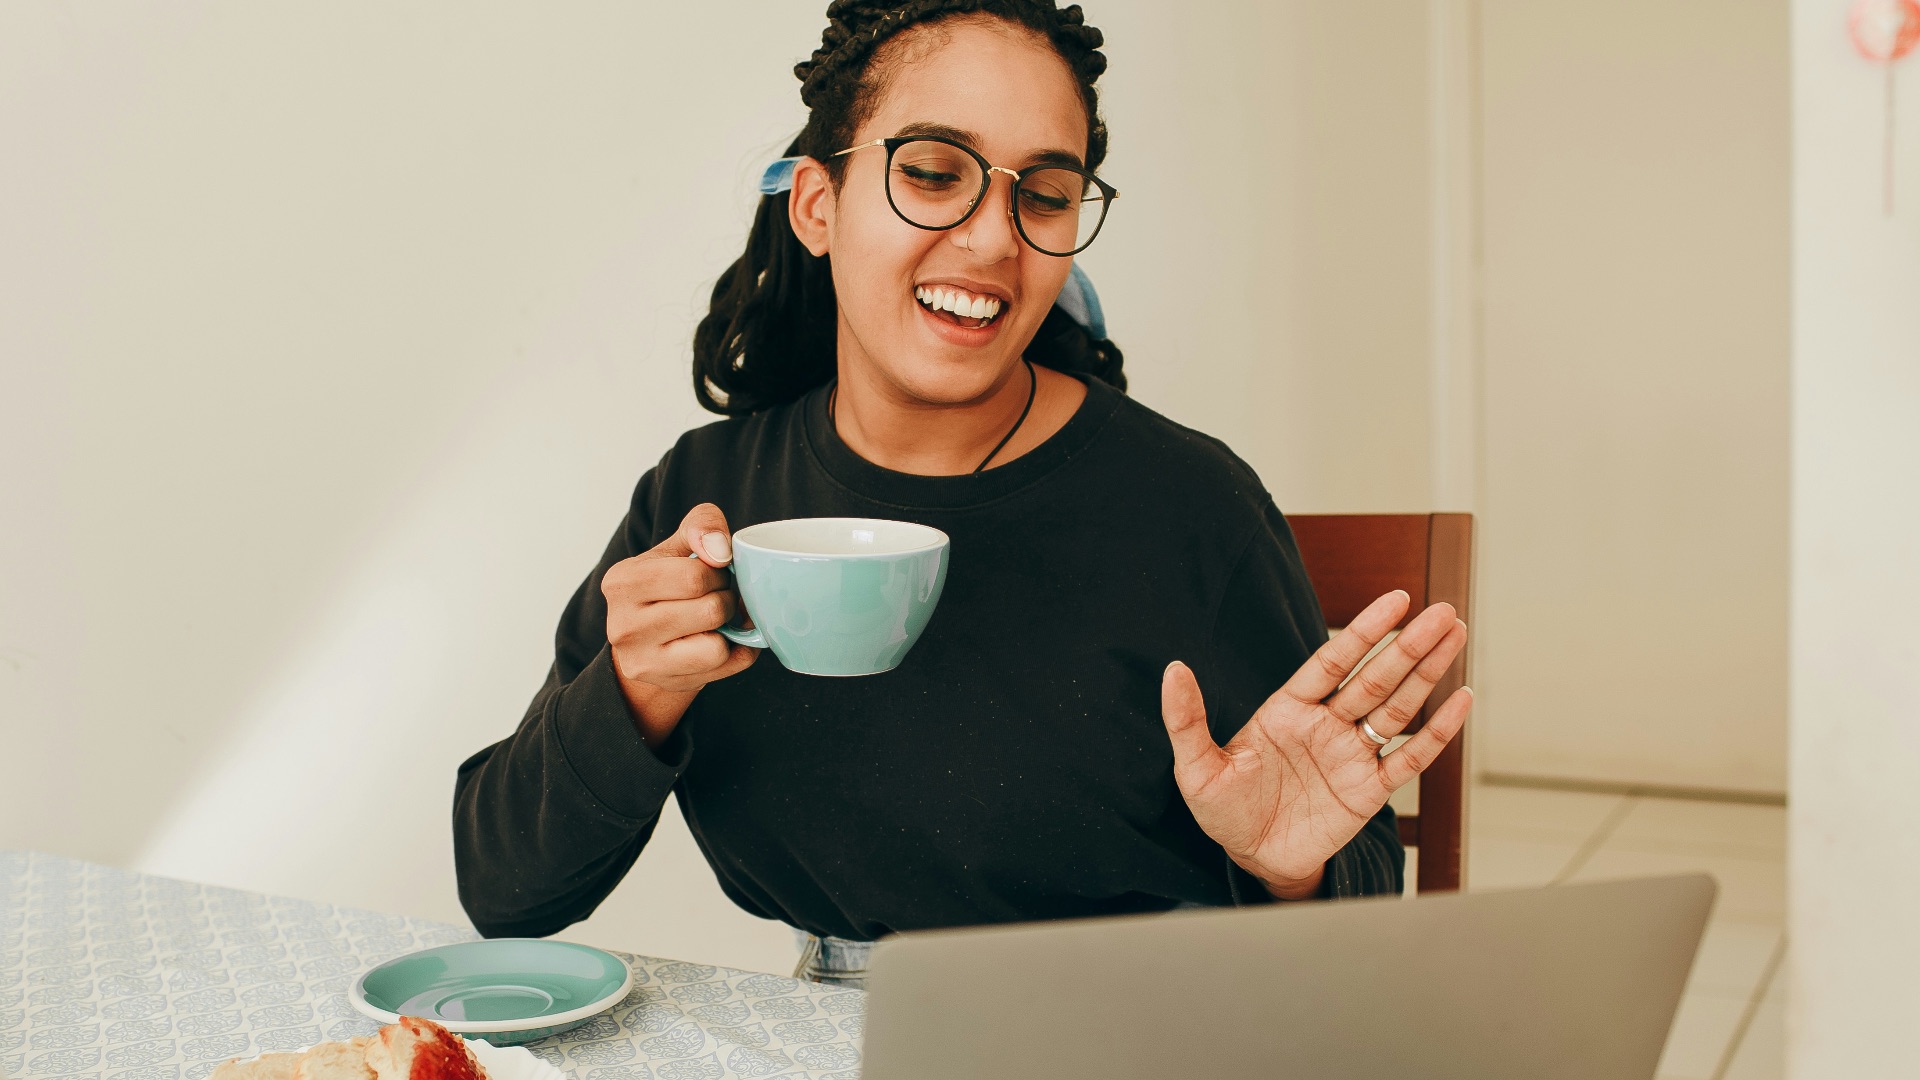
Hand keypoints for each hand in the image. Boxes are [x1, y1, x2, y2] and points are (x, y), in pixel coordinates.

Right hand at [603, 503, 758, 745]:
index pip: (694, 576)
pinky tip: (721, 639)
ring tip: (717, 619)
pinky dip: (736, 651)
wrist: (647, 640)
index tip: (714, 572)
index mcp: (621, 582)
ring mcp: (643, 660)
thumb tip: (720, 549)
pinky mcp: (665, 683)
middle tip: (719, 596)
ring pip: (717, 646)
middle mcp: (624, 625)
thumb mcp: (677, 546)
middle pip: (710, 610)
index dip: (718, 572)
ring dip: (731, 628)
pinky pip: (725, 666)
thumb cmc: (666, 586)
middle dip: (727, 598)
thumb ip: (701, 525)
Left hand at [1161, 591, 1471, 898]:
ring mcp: (1351, 756)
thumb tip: (1172, 669)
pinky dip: (1437, 732)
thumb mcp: (1196, 767)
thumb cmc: (1224, 811)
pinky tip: (1459, 700)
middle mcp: (1326, 725)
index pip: (1333, 661)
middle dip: (1409, 645)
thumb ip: (1188, 719)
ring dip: (1427, 674)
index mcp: (1288, 710)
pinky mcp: (1369, 791)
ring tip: (1455, 636)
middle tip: (1444, 612)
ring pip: (1397, 708)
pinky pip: (1409, 758)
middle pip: (1375, 678)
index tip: (1397, 599)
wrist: (1252, 860)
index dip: (1364, 631)